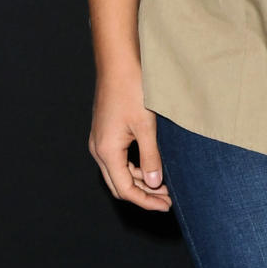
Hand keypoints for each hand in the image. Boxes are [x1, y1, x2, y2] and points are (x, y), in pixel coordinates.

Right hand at [89, 69, 171, 211]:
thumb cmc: (131, 89)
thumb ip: (150, 156)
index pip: (125, 190)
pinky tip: (152, 164)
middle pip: (120, 185)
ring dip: (140, 181)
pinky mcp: (106, 132)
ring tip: (164, 184)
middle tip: (168, 199)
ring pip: (119, 172)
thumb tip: (155, 183)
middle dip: (144, 195)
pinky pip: (118, 158)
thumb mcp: (146, 125)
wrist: (117, 62)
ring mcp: (100, 140)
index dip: (146, 201)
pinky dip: (135, 166)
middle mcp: (99, 149)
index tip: (167, 205)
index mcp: (106, 151)